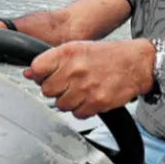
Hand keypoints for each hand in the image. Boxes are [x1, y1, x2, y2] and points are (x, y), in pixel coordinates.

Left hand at [23, 39, 155, 118]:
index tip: (45, 76)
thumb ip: (51, 60)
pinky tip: (89, 98)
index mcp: (67, 53)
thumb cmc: (106, 56)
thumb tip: (28, 73)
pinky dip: (82, 109)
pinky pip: (77, 114)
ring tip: (81, 90)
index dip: (39, 75)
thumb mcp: (77, 49)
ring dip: (69, 100)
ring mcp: (85, 87)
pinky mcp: (96, 102)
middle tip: (68, 83)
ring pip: (61, 105)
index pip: (37, 69)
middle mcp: (74, 70)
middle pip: (46, 90)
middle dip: (56, 89)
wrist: (136, 64)